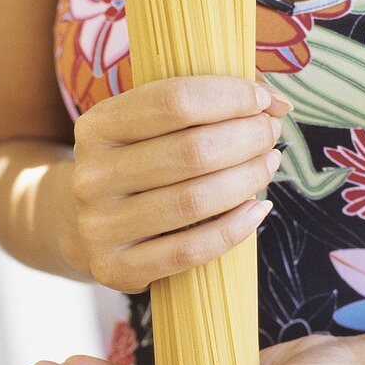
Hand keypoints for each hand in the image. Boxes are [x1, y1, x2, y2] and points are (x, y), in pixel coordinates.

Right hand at [71, 76, 289, 292]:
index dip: (229, 97)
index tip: (262, 102)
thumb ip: (211, 101)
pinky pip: (189, 251)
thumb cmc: (139, 164)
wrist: (87, 227)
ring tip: (268, 165)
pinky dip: (234, 229)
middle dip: (246, 138)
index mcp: (97, 127)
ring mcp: (100, 226)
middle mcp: (92, 176)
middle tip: (270, 135)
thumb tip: (276, 102)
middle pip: (190, 151)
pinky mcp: (116, 267)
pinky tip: (258, 210)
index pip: (173, 101)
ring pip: (193, 201)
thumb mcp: (153, 125)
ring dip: (247, 179)